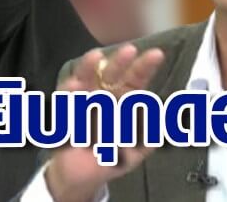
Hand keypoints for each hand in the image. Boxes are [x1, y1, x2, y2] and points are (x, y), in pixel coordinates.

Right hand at [45, 44, 164, 201]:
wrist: (83, 175)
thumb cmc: (112, 156)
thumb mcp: (136, 149)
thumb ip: (148, 136)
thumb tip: (161, 123)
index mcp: (124, 99)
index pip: (136, 79)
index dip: (145, 67)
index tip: (156, 55)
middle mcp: (104, 93)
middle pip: (112, 72)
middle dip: (120, 61)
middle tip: (129, 51)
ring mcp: (83, 98)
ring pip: (85, 77)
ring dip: (89, 66)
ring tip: (96, 57)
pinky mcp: (64, 108)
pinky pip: (65, 98)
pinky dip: (69, 91)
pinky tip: (74, 86)